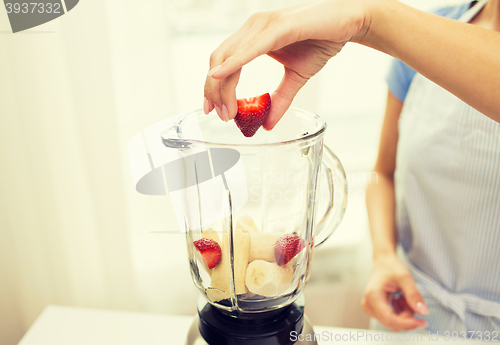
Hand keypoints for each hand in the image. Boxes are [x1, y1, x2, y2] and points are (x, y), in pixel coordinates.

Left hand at [203, 0, 370, 128]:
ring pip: (230, 56)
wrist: (349, 22)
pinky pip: (251, 48)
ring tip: (226, 110)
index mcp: (252, 36)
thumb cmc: (321, 42)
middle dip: (213, 90)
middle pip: (218, 59)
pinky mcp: (278, 26)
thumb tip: (267, 124)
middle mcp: (253, 27)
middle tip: (218, 115)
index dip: (213, 86)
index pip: (222, 61)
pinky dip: (234, 63)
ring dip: (223, 86)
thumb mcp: (296, 78)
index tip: (212, 109)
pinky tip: (220, 76)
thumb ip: (279, 99)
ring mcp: (263, 24)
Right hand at [361, 254, 428, 330]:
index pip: (389, 319)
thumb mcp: (405, 278)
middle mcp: (368, 305)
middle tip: (411, 300)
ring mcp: (370, 309)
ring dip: (404, 314)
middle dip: (407, 316)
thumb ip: (414, 295)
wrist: (383, 262)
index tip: (422, 322)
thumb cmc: (391, 267)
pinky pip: (392, 319)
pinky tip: (399, 300)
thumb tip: (423, 312)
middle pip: (392, 323)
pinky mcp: (374, 311)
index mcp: (373, 296)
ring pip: (393, 323)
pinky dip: (400, 313)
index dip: (407, 324)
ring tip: (404, 297)